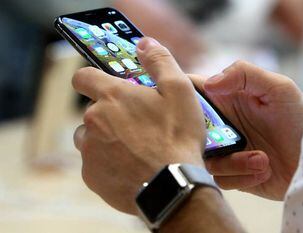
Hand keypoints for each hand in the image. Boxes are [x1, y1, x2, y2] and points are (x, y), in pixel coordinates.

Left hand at [73, 38, 204, 214]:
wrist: (174, 187)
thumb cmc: (178, 137)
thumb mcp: (179, 90)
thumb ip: (159, 61)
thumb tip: (144, 43)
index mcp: (112, 97)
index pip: (83, 77)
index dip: (93, 80)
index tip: (107, 87)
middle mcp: (93, 121)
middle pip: (92, 112)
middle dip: (110, 115)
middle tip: (139, 126)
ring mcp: (90, 151)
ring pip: (91, 139)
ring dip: (106, 140)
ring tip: (135, 149)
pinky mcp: (91, 177)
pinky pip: (95, 164)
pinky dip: (109, 164)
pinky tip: (132, 167)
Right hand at [191, 61, 302, 199]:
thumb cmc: (302, 118)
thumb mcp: (279, 87)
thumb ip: (244, 74)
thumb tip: (209, 83)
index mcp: (227, 98)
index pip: (191, 91)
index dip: (179, 96)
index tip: (180, 106)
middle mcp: (221, 124)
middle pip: (189, 130)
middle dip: (205, 140)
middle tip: (228, 142)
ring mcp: (226, 150)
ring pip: (204, 158)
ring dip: (233, 162)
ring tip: (263, 159)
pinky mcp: (234, 174)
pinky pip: (221, 179)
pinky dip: (242, 176)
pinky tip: (264, 169)